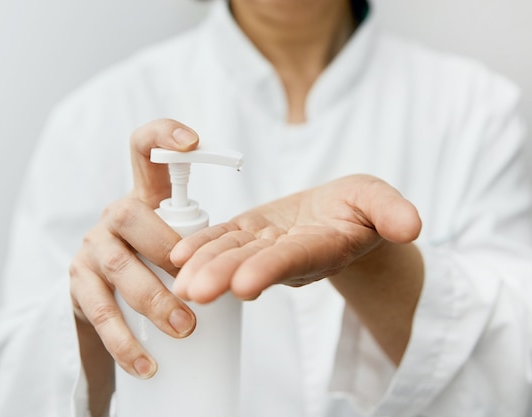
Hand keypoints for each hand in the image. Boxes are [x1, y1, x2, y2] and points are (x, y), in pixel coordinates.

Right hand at [69, 119, 199, 387]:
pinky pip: (99, 311)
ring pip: (118, 265)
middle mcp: (113, 216)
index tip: (193, 140)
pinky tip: (145, 363)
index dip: (163, 135)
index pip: (144, 152)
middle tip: (199, 290)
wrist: (108, 308)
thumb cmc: (158, 272)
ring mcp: (92, 248)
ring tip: (184, 330)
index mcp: (144, 199)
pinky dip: (124, 340)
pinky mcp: (78, 285)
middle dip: (167, 252)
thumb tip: (260, 259)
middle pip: (132, 214)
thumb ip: (205, 241)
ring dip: (153, 300)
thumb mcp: (180, 247)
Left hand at [171, 174, 421, 302]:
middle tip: (195, 292)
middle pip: (255, 264)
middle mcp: (290, 253)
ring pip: (233, 254)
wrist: (340, 215)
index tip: (244, 285)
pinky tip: (177, 257)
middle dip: (225, 276)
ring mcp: (266, 244)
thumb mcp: (381, 201)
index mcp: (322, 247)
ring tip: (180, 284)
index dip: (271, 270)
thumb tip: (411, 226)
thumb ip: (392, 212)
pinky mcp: (249, 231)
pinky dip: (202, 246)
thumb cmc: (362, 207)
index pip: (294, 260)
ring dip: (206, 267)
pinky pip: (223, 238)